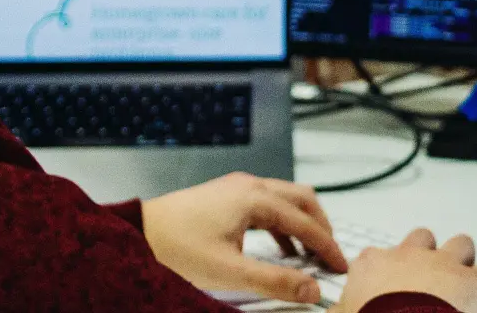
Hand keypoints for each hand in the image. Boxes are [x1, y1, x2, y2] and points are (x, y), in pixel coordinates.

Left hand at [140, 172, 347, 302]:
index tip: (340, 267)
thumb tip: (311, 290)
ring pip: (285, 200)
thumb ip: (275, 281)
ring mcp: (236, 187)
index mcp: (255, 198)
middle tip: (331, 256)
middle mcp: (249, 186)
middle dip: (321, 228)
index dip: (327, 247)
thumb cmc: (175, 247)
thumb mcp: (230, 272)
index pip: (306, 222)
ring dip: (302, 225)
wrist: (136, 234)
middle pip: (303, 200)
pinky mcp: (225, 196)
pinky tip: (280, 248)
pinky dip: (282, 224)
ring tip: (309, 256)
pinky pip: (267, 204)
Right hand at [331, 229, 476, 312]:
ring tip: (462, 282)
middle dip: (429, 254)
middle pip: (422, 239)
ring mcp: (441, 264)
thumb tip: (334, 312)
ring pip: (461, 244)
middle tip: (429, 280)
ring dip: (463, 260)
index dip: (385, 272)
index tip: (387, 290)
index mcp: (372, 265)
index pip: (375, 258)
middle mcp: (407, 256)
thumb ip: (340, 309)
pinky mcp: (470, 280)